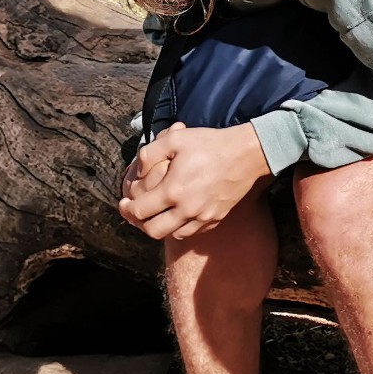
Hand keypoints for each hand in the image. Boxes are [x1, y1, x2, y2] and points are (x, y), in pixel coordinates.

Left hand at [118, 122, 269, 241]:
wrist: (248, 154)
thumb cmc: (211, 144)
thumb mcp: (176, 139)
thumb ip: (149, 154)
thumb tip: (138, 172)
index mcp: (174, 190)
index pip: (140, 211)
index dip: (127, 208)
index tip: (124, 203)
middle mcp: (187, 209)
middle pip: (153, 231)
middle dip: (140, 223)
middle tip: (136, 213)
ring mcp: (203, 217)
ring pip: (172, 234)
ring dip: (160, 226)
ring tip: (156, 214)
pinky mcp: (215, 219)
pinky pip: (191, 232)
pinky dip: (180, 227)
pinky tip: (178, 213)